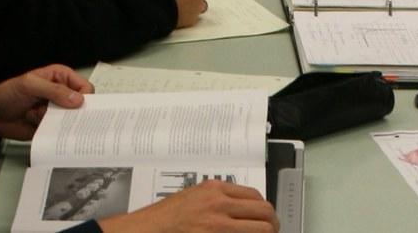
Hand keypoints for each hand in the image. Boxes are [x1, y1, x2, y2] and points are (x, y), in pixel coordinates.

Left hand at [0, 65, 92, 139]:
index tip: (77, 106)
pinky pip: (61, 130)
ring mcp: (56, 110)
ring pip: (72, 119)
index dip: (84, 97)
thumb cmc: (7, 94)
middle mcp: (61, 93)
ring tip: (40, 117)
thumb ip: (54, 91)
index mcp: (60, 77)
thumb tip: (77, 99)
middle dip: (74, 111)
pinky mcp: (51, 124)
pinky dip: (53, 130)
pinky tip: (37, 124)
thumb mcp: (29, 86)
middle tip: (62, 114)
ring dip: (59, 121)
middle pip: (82, 104)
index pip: (84, 86)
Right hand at [98, 180, 278, 232]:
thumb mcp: (193, 198)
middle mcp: (219, 204)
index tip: (266, 219)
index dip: (264, 211)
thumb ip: (217, 200)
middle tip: (271, 232)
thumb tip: (242, 210)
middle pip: (264, 212)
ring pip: (262, 229)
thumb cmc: (163, 218)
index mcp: (214, 189)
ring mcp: (218, 224)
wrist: (145, 231)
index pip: (255, 197)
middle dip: (272, 224)